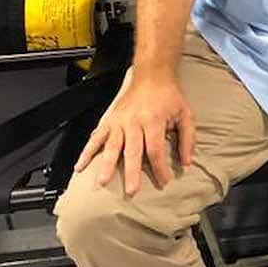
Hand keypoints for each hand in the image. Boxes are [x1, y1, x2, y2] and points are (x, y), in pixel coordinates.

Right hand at [74, 71, 196, 195]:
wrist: (152, 74)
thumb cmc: (170, 96)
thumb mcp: (186, 114)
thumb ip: (187, 139)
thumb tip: (186, 163)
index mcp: (153, 121)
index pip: (155, 150)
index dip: (160, 168)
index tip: (164, 182)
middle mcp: (133, 122)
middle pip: (132, 151)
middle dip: (131, 173)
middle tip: (131, 191)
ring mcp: (118, 121)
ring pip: (111, 146)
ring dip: (106, 165)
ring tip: (101, 182)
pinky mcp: (109, 120)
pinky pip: (96, 137)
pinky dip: (87, 152)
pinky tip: (80, 166)